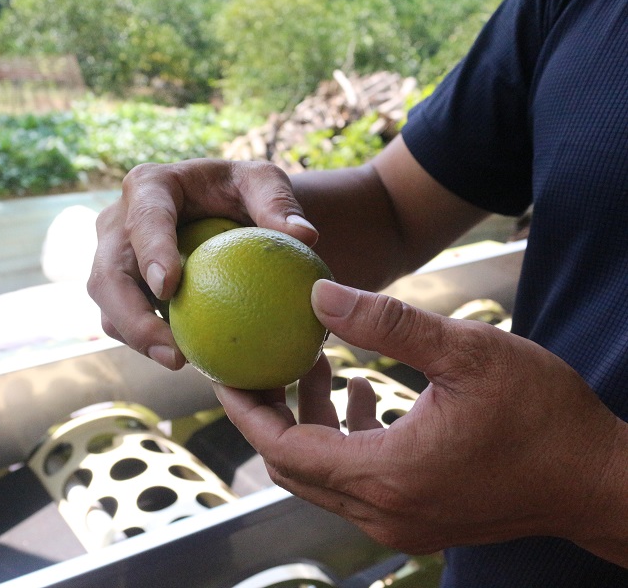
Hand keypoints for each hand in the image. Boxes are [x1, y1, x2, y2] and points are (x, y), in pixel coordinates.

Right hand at [87, 159, 318, 368]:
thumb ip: (278, 201)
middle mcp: (118, 225)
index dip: (150, 252)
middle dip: (131, 317)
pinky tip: (192, 362)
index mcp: (148, 187)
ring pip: (109, 308)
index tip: (169, 286)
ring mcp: (116, 262)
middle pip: (108, 275)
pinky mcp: (125, 294)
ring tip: (180, 362)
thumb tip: (304, 235)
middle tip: (172, 352)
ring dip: (138, 340)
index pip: (143, 219)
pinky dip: (153, 345)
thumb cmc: (243, 192)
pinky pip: (128, 325)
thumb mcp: (263, 182)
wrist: (223, 210)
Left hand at [215, 279, 625, 556]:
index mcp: (386, 473)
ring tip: (317, 365)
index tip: (226, 370)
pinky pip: (355, 483)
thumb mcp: (466, 352)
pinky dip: (345, 439)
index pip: (283, 449)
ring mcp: (400, 522)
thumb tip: (318, 295)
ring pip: (323, 476)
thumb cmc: (543, 415)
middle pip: (293, 467)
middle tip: (260, 363)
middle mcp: (383, 510)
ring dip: (310, 423)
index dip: (246, 410)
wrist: (600, 480)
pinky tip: (363, 392)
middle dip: (269, 414)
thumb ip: (387, 324)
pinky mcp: (418, 518)